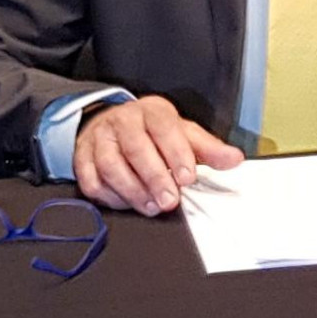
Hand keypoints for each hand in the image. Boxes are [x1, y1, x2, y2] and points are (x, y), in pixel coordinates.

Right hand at [69, 96, 241, 215]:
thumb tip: (234, 159)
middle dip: (155, 177)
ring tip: (151, 206)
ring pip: (111, 165)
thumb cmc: (153, 133)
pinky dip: (109, 196)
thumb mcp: (183, 134)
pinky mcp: (82, 158)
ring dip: (132, 190)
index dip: (176, 153)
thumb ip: (208, 149)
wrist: (112, 125)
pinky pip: (91, 180)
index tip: (187, 177)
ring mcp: (99, 139)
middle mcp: (123, 121)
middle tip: (170, 200)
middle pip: (136, 148)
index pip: (164, 127)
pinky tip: (126, 203)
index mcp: (152, 111)